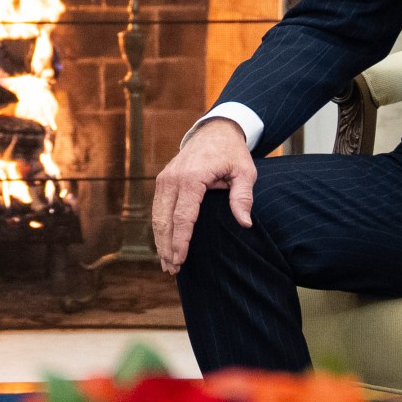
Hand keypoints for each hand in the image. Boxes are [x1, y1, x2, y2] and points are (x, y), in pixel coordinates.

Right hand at [151, 118, 255, 273]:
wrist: (215, 131)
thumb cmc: (232, 153)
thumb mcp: (245, 172)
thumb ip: (243, 197)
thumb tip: (245, 223)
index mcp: (192, 177)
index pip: (183, 216)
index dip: (181, 241)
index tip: (180, 260)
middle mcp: (173, 178)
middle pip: (164, 220)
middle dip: (167, 247)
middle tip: (172, 270)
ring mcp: (164, 179)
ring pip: (157, 216)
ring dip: (160, 241)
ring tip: (167, 264)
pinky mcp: (163, 181)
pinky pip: (157, 209)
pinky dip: (159, 229)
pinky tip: (164, 245)